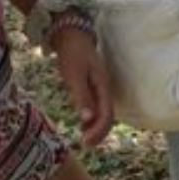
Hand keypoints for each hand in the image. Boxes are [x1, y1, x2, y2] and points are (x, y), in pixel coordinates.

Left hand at [51, 28, 113, 146]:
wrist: (70, 35)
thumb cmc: (73, 54)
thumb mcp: (75, 75)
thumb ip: (82, 97)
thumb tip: (87, 119)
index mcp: (103, 86)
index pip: (107, 114)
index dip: (98, 131)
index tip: (86, 141)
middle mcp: (104, 88)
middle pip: (108, 116)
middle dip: (99, 132)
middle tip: (85, 144)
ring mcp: (99, 87)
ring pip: (103, 112)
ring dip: (96, 126)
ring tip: (85, 138)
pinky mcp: (92, 86)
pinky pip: (97, 106)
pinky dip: (92, 118)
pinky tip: (83, 124)